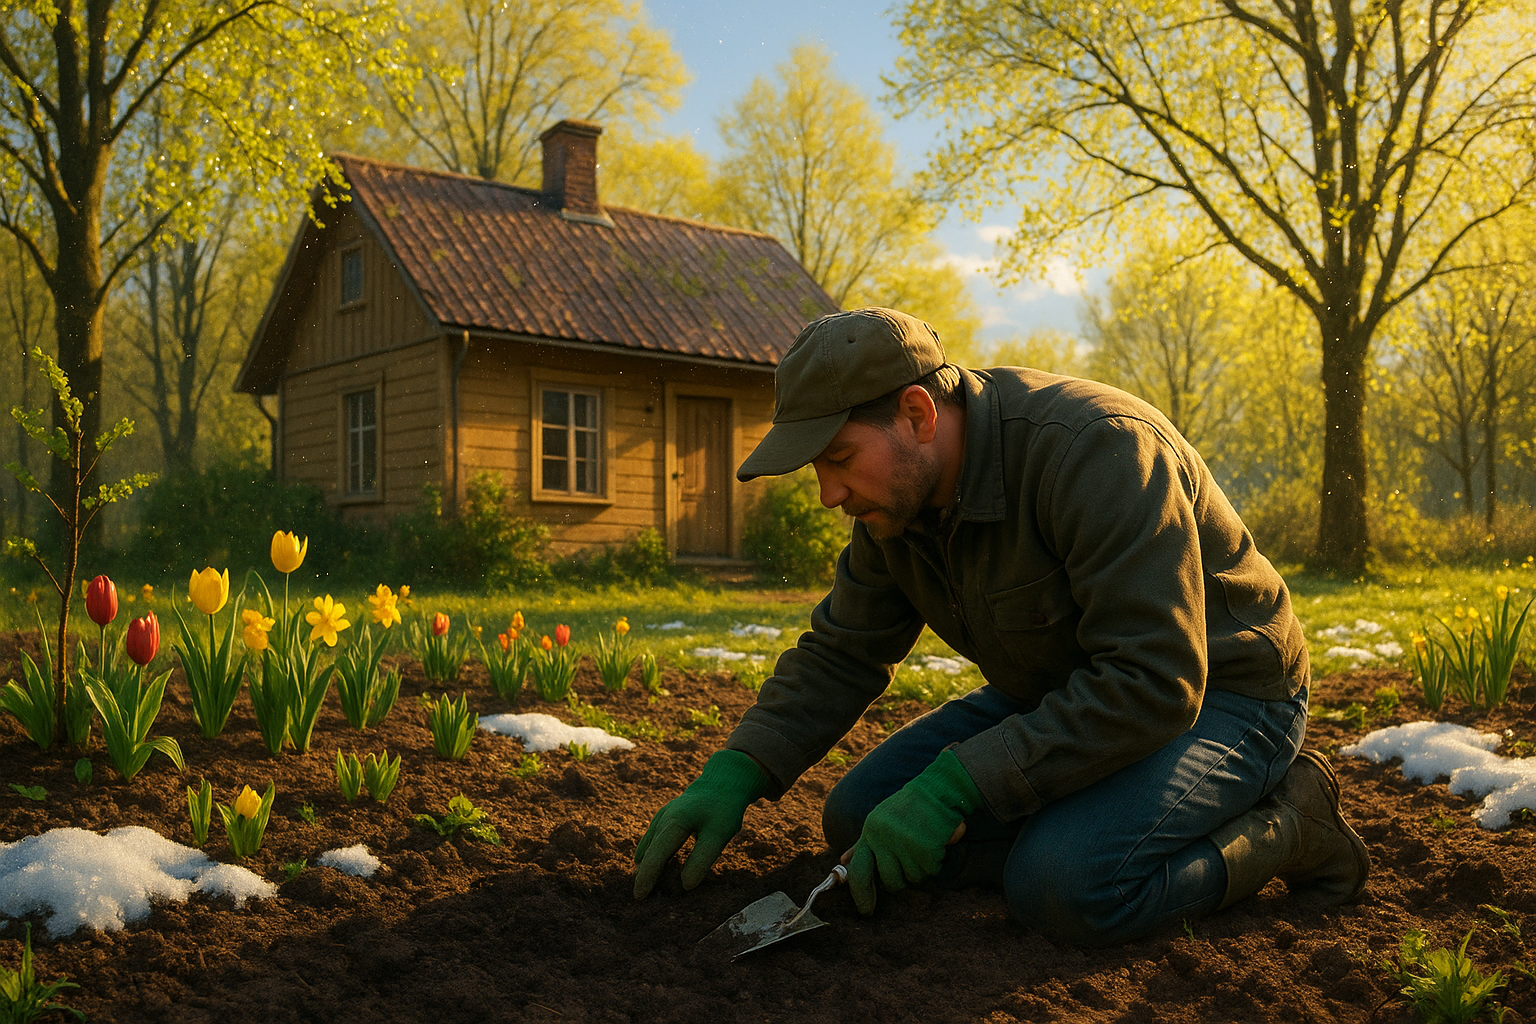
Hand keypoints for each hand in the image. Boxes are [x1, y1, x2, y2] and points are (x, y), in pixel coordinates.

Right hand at [633, 749, 766, 897]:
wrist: (725, 780)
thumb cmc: (724, 807)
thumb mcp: (718, 835)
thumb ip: (701, 859)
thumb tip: (685, 885)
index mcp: (673, 823)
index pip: (656, 856)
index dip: (647, 877)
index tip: (639, 897)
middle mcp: (663, 819)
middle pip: (649, 851)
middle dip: (643, 874)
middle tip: (639, 897)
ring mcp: (664, 815)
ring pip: (649, 843)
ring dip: (646, 863)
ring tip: (642, 885)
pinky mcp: (668, 815)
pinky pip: (653, 837)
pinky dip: (650, 852)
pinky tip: (648, 861)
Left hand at [841, 749, 981, 913]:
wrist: (938, 791)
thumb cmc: (908, 808)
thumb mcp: (879, 821)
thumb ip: (863, 844)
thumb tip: (844, 861)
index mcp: (870, 831)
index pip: (858, 870)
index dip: (861, 894)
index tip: (866, 911)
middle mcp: (883, 837)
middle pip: (890, 881)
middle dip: (902, 880)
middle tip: (911, 864)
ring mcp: (904, 842)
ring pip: (913, 878)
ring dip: (922, 868)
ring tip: (924, 847)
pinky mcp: (925, 846)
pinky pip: (931, 870)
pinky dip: (936, 862)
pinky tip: (936, 845)